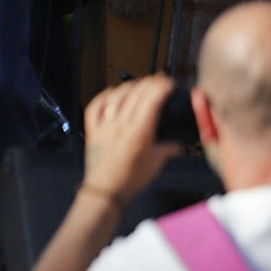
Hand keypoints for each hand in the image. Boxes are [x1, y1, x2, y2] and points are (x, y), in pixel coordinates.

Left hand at [81, 74, 179, 204]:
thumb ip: (167, 148)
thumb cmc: (133, 178)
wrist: (106, 189)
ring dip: (129, 87)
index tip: (169, 83)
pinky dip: (104, 96)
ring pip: (116, 97)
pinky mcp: (92, 128)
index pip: (151, 101)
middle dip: (148, 83)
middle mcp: (120, 123)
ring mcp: (104, 124)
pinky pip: (95, 106)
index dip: (160, 88)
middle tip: (158, 80)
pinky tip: (111, 92)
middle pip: (135, 95)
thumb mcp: (156, 163)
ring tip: (139, 84)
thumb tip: (178, 141)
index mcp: (139, 131)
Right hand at [106, 0, 158, 18]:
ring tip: (127, 9)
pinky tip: (119, 7)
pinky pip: (118, 11)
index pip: (152, 7)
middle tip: (136, 8)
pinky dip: (119, 11)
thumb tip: (152, 0)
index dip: (149, 8)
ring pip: (129, 14)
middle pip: (141, 12)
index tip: (145, 7)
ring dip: (129, 13)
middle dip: (139, 11)